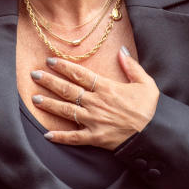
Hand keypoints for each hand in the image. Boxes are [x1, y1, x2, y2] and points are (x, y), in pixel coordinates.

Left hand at [31, 48, 158, 149]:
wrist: (154, 136)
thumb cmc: (150, 109)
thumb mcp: (145, 83)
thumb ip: (131, 66)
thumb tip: (121, 50)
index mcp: (107, 88)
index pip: (80, 74)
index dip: (64, 67)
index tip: (50, 61)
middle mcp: (96, 103)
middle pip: (68, 90)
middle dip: (50, 82)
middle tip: (34, 75)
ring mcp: (93, 121)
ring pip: (66, 111)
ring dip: (50, 104)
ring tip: (35, 99)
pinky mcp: (94, 138)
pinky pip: (74, 138)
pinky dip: (60, 137)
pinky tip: (47, 134)